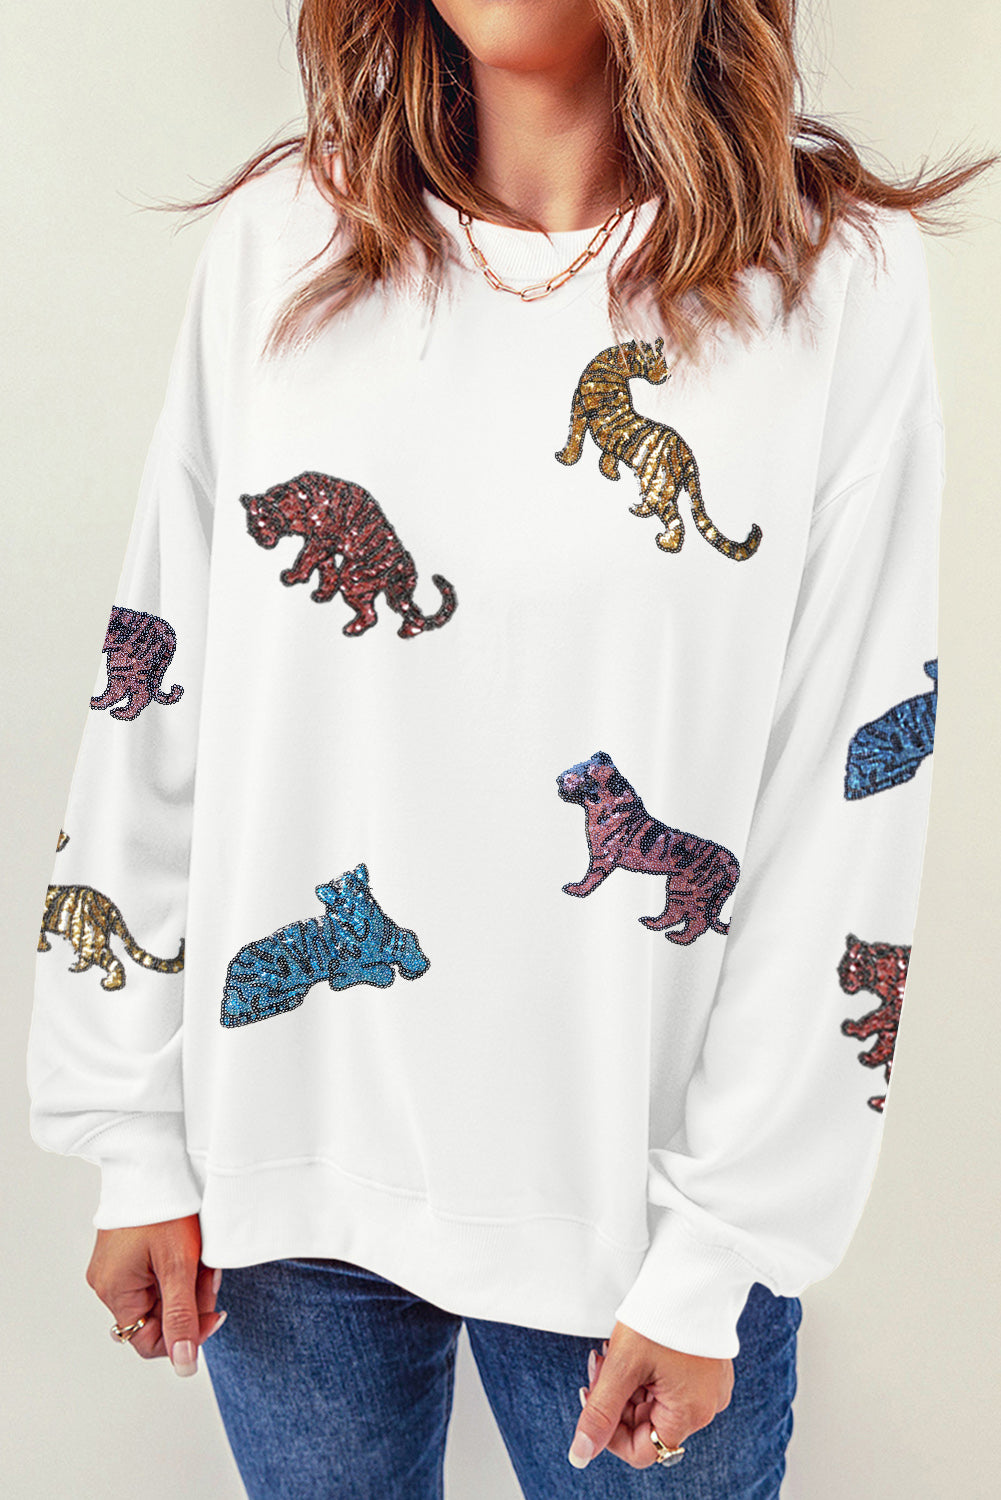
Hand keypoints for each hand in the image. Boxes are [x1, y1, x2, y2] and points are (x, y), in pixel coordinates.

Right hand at [86, 1213, 225, 1375]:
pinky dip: (178, 1265)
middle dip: (190, 1298)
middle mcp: (107, 1283)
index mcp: (114, 1291)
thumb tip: (184, 1366)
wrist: (154, 1158)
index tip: (214, 1310)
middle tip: (208, 1270)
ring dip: (187, 1280)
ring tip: (201, 1253)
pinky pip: (156, 1273)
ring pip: (161, 1293)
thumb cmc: (164, 1207)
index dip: (186, 1333)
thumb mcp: (180, 1266)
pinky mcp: (126, 1249)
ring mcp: (115, 1265)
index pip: (149, 1342)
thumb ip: (182, 1319)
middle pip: (158, 1316)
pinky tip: (190, 1246)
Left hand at [568, 1320, 733, 1469]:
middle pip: (647, 1424)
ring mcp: (709, 1388)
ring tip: (614, 1349)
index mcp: (690, 1413)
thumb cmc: (660, 1315)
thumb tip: (580, 1456)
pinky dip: (647, 1372)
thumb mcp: (622, 1366)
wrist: (694, 1270)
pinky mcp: (708, 1369)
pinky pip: (671, 1384)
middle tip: (600, 1362)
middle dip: (617, 1398)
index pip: (641, 1450)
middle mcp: (705, 1407)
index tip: (593, 1395)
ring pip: (656, 1402)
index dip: (609, 1431)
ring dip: (629, 1383)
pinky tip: (635, 1346)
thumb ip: (600, 1414)